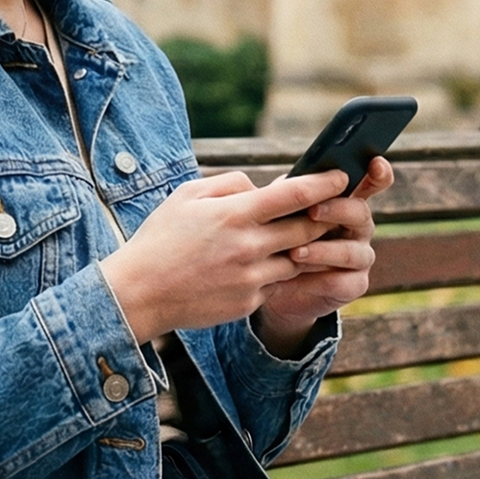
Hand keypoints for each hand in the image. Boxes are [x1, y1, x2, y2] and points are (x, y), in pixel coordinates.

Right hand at [99, 168, 349, 344]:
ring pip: (299, 258)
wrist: (139, 293)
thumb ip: (229, 183)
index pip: (294, 194)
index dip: (324, 183)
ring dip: (306, 246)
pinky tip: (271, 263)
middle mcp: (249, 246)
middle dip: (326, 215)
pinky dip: (280, 271)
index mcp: (234, 214)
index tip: (340, 176)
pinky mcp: (249, 302)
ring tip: (306, 235)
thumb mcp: (187, 195)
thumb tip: (262, 187)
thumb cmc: (161, 237)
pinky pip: (278, 282)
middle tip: (335, 206)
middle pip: (308, 227)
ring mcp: (251, 278)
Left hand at [252, 155, 394, 356]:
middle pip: (361, 213)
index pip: (371, 182)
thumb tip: (264, 182)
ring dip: (324, 251)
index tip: (375, 163)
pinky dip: (318, 280)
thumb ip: (281, 195)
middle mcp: (358, 227)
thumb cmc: (278, 237)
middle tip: (312, 211)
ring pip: (352, 252)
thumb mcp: (277, 212)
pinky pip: (344, 282)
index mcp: (345, 201)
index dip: (378, 172)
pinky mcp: (353, 285)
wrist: (273, 283)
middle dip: (338, 210)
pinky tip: (294, 279)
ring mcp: (359, 257)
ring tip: (295, 252)